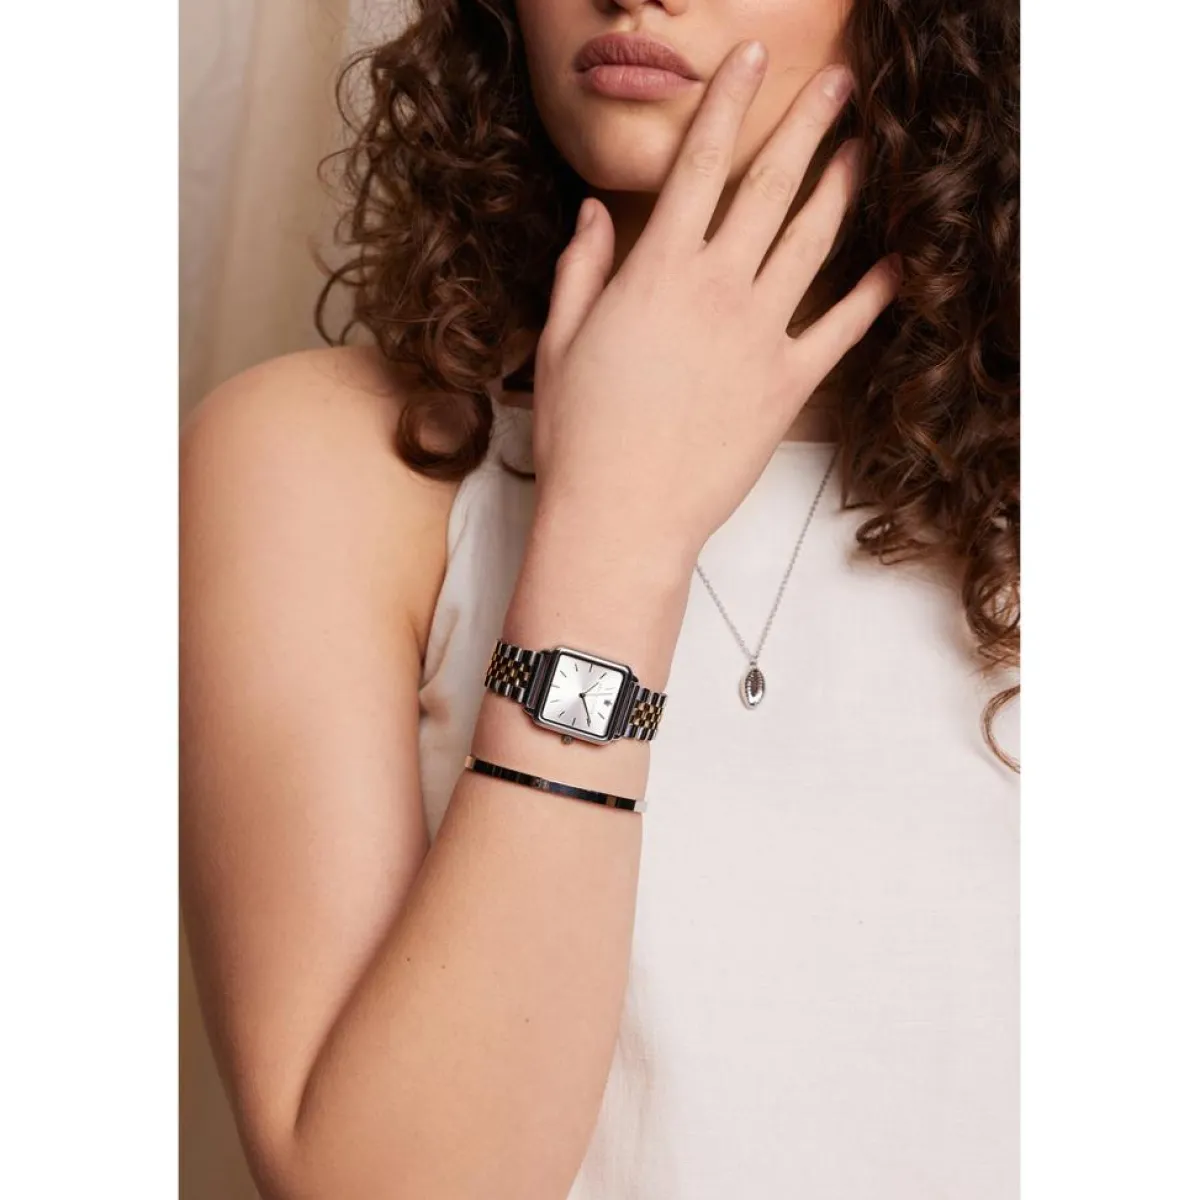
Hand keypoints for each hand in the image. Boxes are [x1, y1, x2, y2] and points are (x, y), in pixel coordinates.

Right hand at [530, 40, 898, 564]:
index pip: (698, 164)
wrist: (621, 516)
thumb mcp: (560, 341)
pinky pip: (841, 328)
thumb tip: (594, 213)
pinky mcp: (787, 385)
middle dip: (807, 125)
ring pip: (813, 243)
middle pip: (770, 187)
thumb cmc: (579, 434)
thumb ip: (581, 268)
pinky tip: (898, 264)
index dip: (726, 102)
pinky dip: (873, 295)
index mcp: (656, 270)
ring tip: (866, 150)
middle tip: (839, 83)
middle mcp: (716, 289)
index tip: (748, 59)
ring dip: (843, 189)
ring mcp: (759, 335)